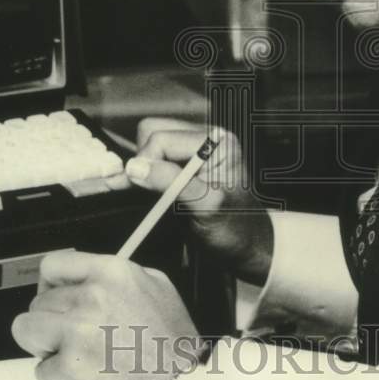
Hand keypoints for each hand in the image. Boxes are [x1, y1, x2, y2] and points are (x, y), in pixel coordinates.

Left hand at [11, 249, 199, 379]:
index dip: (49, 285)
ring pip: (26, 331)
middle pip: (39, 302)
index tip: (54, 298)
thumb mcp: (157, 287)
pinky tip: (87, 379)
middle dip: (52, 322)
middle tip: (78, 338)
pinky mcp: (70, 371)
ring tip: (74, 355)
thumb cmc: (174, 346)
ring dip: (46, 346)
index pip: (53, 265)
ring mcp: (79, 335)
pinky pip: (42, 371)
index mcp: (113, 273)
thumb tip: (83, 276)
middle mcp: (93, 298)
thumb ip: (116, 277)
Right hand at [105, 118, 272, 282]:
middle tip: (144, 192)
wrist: (244, 245)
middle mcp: (204, 137)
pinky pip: (153, 156)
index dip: (146, 164)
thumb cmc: (234, 228)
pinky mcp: (183, 161)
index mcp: (216, 141)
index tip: (138, 191)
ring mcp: (193, 148)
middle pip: (152, 133)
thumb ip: (171, 182)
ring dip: (143, 167)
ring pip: (149, 143)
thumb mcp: (205, 206)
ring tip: (151, 194)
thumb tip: (134, 167)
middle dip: (143, 162)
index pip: (162, 139)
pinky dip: (144, 172)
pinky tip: (145, 190)